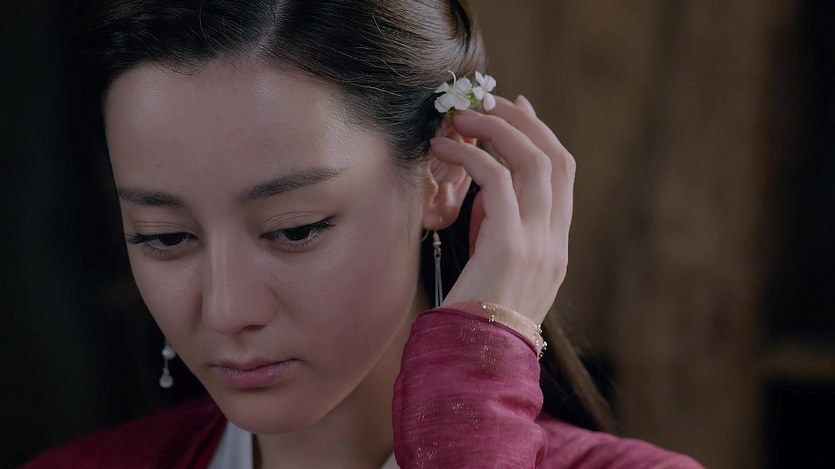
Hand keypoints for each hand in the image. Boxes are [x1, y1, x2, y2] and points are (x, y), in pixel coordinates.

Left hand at [430, 95, 575, 323]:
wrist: (477, 361)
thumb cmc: (477, 317)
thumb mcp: (500, 268)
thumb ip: (502, 227)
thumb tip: (488, 186)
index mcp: (556, 245)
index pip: (563, 174)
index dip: (541, 133)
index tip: (516, 107)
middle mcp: (554, 240)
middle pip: (555, 158)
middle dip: (523, 121)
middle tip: (489, 99)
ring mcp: (538, 242)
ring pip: (533, 161)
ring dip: (497, 129)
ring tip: (461, 116)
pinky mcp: (510, 245)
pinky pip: (496, 182)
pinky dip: (472, 157)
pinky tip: (446, 151)